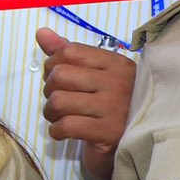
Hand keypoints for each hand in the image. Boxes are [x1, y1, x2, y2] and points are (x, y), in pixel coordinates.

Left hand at [38, 28, 135, 179]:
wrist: (137, 146)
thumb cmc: (110, 107)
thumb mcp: (93, 75)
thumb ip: (67, 53)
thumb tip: (42, 33)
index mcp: (116, 64)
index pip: (69, 51)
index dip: (53, 65)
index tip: (59, 80)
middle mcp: (118, 82)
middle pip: (60, 75)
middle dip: (50, 90)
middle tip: (59, 101)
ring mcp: (114, 108)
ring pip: (59, 101)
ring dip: (51, 112)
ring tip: (60, 117)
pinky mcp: (108, 133)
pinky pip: (66, 126)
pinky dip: (56, 130)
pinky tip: (64, 131)